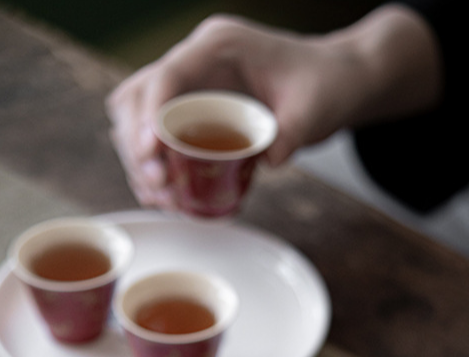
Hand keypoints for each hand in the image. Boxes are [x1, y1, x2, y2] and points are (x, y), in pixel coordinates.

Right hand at [106, 8, 440, 209]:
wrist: (331, 84)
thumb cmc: (323, 84)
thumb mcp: (314, 107)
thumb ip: (293, 130)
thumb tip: (269, 159)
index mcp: (218, 47)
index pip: (167, 75)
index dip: (149, 115)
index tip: (151, 154)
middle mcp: (195, 63)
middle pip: (138, 99)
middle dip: (137, 145)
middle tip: (160, 184)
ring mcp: (189, 88)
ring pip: (137, 120)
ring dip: (139, 161)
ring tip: (161, 197)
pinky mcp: (190, 113)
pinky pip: (155, 139)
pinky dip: (153, 168)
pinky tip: (165, 196)